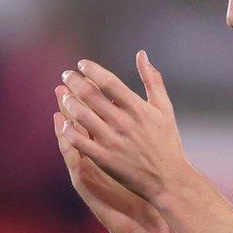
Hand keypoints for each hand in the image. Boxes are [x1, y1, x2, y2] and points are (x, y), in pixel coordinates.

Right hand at [54, 82, 167, 232]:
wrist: (140, 220)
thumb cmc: (139, 187)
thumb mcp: (136, 155)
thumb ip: (133, 131)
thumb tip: (135, 107)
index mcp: (104, 145)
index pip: (93, 116)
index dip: (86, 97)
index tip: (81, 75)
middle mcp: (92, 155)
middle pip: (78, 125)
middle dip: (70, 105)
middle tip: (62, 85)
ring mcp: (86, 168)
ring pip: (72, 141)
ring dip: (63, 123)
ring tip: (57, 104)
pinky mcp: (85, 183)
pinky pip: (74, 160)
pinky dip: (68, 146)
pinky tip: (64, 132)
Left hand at [58, 51, 190, 205]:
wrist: (168, 178)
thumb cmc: (167, 141)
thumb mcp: (164, 108)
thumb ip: (152, 80)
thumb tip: (142, 55)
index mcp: (137, 108)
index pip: (108, 81)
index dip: (92, 69)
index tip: (81, 64)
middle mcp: (122, 122)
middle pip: (90, 95)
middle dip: (74, 81)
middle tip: (66, 75)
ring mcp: (111, 141)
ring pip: (81, 116)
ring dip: (69, 103)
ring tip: (65, 96)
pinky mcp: (104, 158)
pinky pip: (79, 141)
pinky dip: (69, 130)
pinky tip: (65, 123)